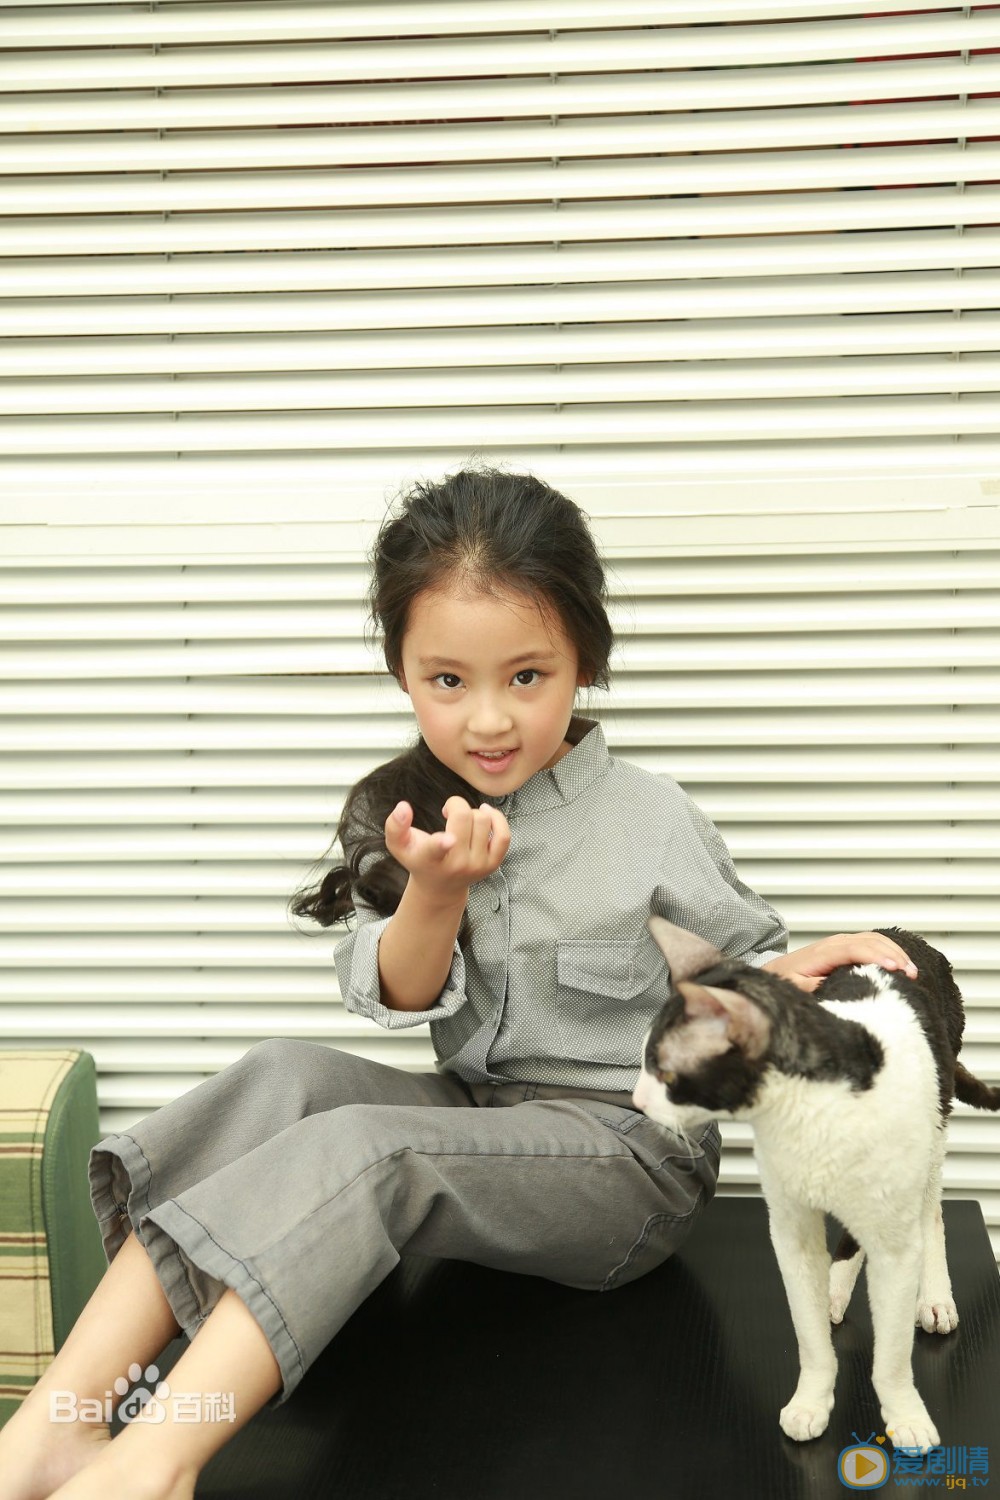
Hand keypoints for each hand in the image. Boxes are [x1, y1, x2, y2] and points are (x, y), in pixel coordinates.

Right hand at [384, 796, 510, 904]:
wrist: (441, 886)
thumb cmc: (419, 858)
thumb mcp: (399, 845)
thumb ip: (395, 826)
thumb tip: (403, 806)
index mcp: (429, 860)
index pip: (435, 850)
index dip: (442, 843)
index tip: (448, 839)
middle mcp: (456, 865)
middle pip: (464, 818)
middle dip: (455, 805)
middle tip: (448, 812)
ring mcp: (477, 866)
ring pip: (482, 820)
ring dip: (472, 812)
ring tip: (462, 820)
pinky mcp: (492, 864)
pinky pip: (503, 835)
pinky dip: (497, 818)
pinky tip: (486, 813)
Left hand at [762, 932, 918, 993]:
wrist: (777, 970)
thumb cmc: (786, 979)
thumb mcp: (794, 986)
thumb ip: (811, 986)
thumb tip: (831, 986)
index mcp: (823, 953)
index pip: (855, 949)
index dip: (876, 957)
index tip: (895, 968)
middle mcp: (835, 943)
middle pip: (870, 942)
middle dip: (894, 955)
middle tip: (912, 974)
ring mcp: (842, 942)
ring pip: (874, 939)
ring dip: (895, 952)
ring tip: (911, 970)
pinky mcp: (846, 946)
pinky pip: (872, 942)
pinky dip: (889, 950)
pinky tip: (901, 963)